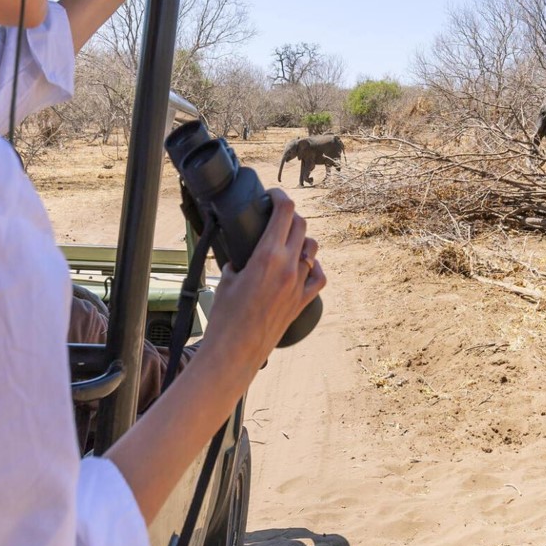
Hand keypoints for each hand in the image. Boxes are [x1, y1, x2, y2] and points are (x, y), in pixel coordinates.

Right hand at [203, 189, 325, 373]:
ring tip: (288, 241)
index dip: (280, 196)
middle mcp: (288, 266)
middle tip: (276, 216)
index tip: (271, 195)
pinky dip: (314, 267)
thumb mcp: (226, 278)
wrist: (236, 351)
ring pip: (313, 249)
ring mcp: (299, 284)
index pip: (284, 211)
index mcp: (267, 255)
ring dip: (302, 240)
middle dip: (289, 216)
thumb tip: (239, 253)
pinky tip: (305, 265)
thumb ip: (237, 260)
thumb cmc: (225, 317)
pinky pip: (319, 276)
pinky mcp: (303, 301)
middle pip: (301, 225)